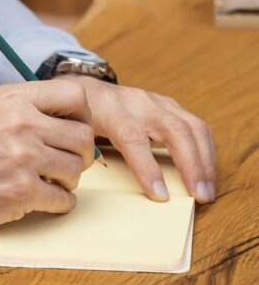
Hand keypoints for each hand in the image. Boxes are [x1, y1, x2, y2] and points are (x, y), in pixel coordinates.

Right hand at [0, 79, 95, 231]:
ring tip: (48, 180)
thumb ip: (27, 106)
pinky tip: (41, 198)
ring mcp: (23, 157)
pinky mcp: (21, 191)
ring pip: (77, 170)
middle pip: (83, 137)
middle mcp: (22, 123)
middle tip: (65, 162)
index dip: (83, 115)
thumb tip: (68, 115)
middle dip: (80, 154)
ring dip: (68, 180)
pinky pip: (64, 200)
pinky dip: (58, 203)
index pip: (76, 96)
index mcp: (15, 98)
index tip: (74, 129)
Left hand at [70, 76, 215, 203]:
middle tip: (199, 197)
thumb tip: (99, 186)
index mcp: (111, 110)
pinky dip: (206, 151)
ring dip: (205, 160)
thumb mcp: (76, 132)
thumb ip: (86, 153)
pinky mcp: (170, 106)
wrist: (87, 87)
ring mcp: (158, 102)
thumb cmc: (81, 115)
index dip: (147, 167)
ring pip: (192, 126)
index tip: (160, 196)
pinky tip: (207, 172)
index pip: (133, 137)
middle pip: (174, 130)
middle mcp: (139, 103)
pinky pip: (196, 126)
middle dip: (191, 165)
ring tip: (207, 190)